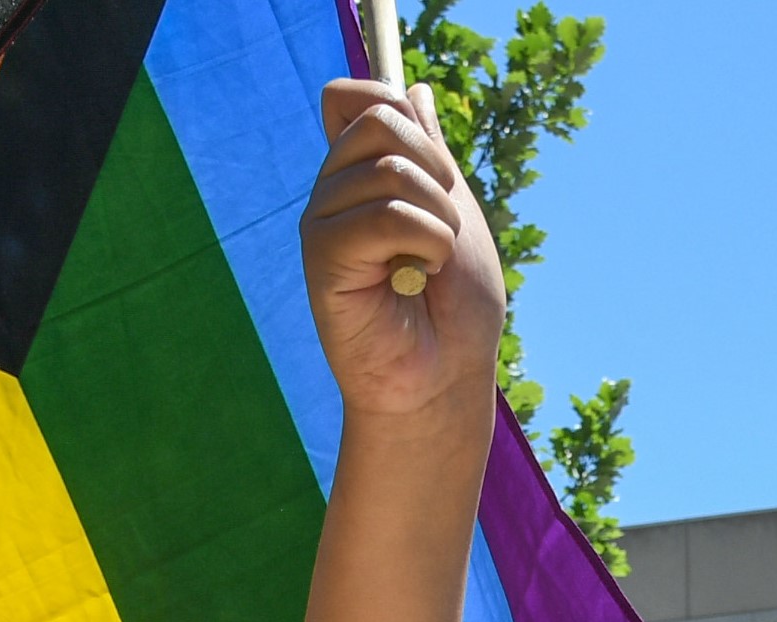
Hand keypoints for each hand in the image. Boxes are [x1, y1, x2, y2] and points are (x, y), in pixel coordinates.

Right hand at [299, 79, 505, 420]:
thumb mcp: (455, 210)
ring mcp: (322, 223)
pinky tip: (416, 280)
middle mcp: (333, 191)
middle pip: (381, 121)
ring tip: (431, 266)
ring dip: (439, 220)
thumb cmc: (454, 307)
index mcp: (360, 175)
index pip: (358, 97)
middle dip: (436, 174)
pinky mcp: (322, 259)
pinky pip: (385, 217)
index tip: (438, 176)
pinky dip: (426, 244)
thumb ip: (429, 152)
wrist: (445, 376)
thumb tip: (415, 90)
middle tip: (443, 233)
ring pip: (391, 171)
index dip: (406, 120)